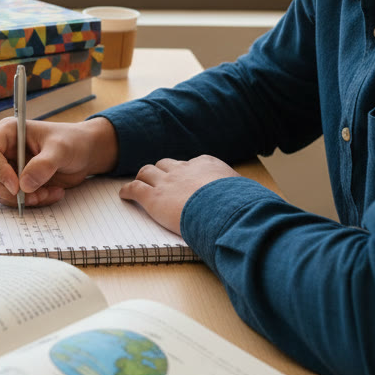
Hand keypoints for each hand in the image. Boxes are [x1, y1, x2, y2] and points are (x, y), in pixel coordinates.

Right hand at [0, 118, 117, 207]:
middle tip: (32, 196)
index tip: (17, 186)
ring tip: (47, 193)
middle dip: (6, 191)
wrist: (84, 154)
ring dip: (20, 199)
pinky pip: (10, 200)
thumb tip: (24, 185)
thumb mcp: (61, 149)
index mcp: (7, 133)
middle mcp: (2, 151)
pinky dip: (29, 203)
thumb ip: (44, 165)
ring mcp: (6, 168)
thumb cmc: (72, 142)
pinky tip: (51, 194)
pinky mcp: (14, 184)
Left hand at [119, 156, 240, 234]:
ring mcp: (166, 181)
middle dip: (162, 171)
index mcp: (206, 164)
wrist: (224, 210)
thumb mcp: (243, 190)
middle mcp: (184, 169)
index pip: (190, 163)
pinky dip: (127, 191)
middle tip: (159, 180)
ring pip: (147, 172)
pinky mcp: (153, 197)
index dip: (184, 172)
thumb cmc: (238, 204)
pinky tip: (124, 195)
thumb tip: (251, 197)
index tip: (184, 178)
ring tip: (140, 184)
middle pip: (166, 164)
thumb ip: (239, 191)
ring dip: (143, 178)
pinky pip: (134, 189)